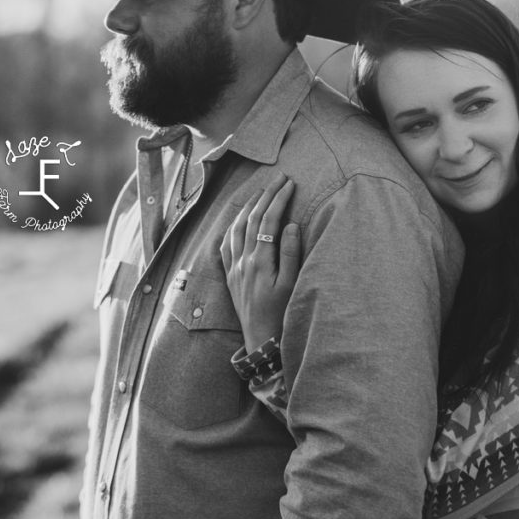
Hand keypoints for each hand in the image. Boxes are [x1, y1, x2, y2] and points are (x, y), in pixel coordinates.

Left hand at [221, 175, 300, 351]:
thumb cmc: (281, 314)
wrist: (261, 340)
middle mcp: (243, 262)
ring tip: (262, 192)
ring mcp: (234, 268)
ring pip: (236, 228)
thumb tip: (290, 224)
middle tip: (280, 178)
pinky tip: (240, 220)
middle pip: (252, 219)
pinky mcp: (230, 276)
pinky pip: (226, 243)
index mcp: (260, 262)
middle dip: (266, 195)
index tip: (290, 184)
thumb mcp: (292, 285)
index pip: (268, 221)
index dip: (279, 199)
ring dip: (249, 206)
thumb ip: (290, 253)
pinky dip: (234, 226)